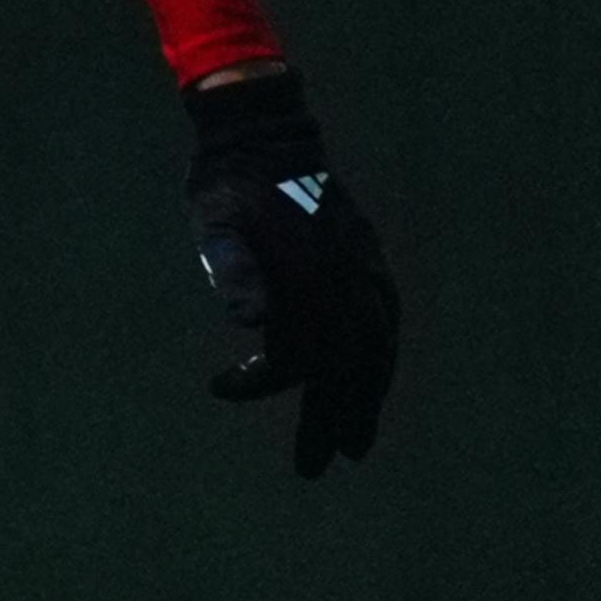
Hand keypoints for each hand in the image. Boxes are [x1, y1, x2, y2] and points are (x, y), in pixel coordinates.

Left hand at [183, 66, 397, 475]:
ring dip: (365, 398)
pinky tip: (371, 378)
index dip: (263, 380)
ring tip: (355, 442)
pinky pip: (385, 322)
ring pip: (376, 350)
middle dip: (331, 418)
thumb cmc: (230, 182)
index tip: (218, 386)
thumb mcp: (215, 218)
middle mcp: (349, 278)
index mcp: (313, 276)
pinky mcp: (368, 257)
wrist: (267, 132)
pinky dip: (380, 359)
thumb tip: (248, 319)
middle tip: (315, 468)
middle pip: (347, 366)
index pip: (299, 354)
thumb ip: (232, 264)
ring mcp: (365, 268)